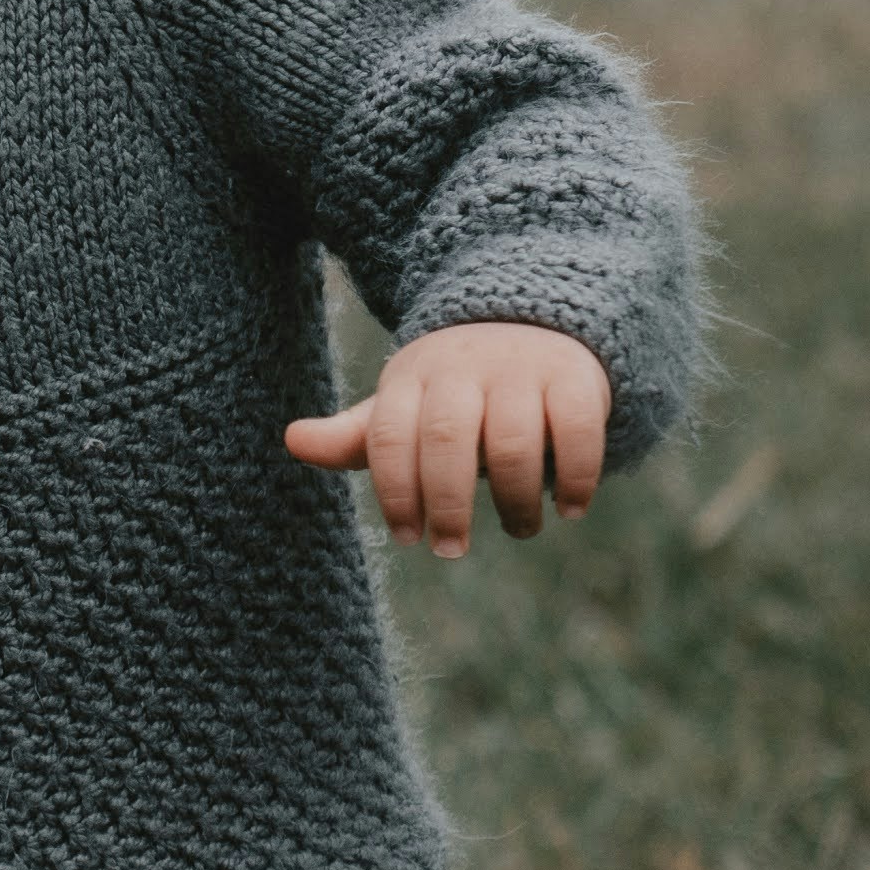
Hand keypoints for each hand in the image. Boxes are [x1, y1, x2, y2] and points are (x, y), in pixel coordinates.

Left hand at [284, 321, 610, 557]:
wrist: (533, 320)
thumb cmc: (455, 388)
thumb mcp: (403, 406)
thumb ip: (356, 435)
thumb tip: (292, 441)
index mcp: (411, 378)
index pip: (388, 435)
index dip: (393, 491)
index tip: (407, 536)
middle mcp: (462, 368)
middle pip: (446, 439)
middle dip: (446, 502)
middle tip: (450, 549)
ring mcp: (520, 369)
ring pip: (512, 440)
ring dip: (515, 498)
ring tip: (519, 529)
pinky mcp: (575, 376)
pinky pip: (576, 428)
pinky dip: (575, 475)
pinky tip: (570, 509)